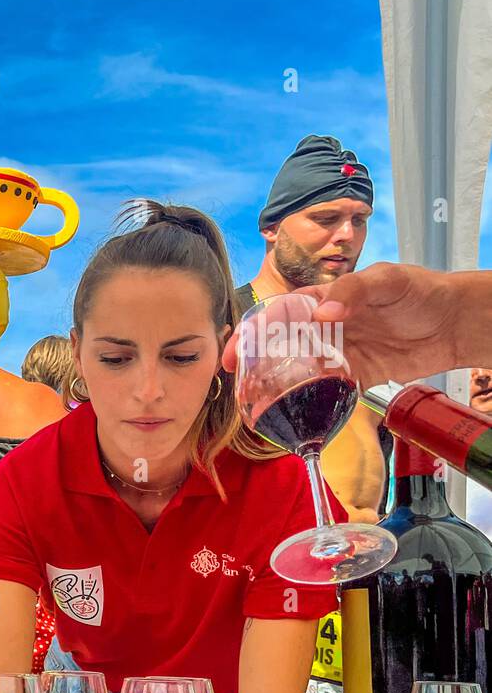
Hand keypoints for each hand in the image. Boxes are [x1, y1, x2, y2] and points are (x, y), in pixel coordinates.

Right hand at [221, 263, 464, 387]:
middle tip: (241, 384)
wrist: (455, 323)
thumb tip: (322, 313)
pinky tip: (297, 412)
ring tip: (261, 404)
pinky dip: (312, 401)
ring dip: (280, 387)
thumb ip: (353, 291)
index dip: (253, 331)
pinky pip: (328, 390)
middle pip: (281, 346)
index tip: (237, 350)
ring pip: (300, 371)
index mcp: (324, 300)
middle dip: (257, 364)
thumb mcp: (387, 280)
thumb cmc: (422, 292)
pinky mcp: (356, 376)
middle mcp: (325, 328)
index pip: (278, 314)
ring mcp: (339, 353)